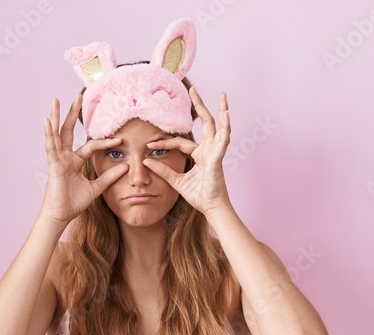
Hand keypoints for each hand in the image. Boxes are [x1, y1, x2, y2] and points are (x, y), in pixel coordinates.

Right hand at [39, 93, 129, 227]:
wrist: (61, 216)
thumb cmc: (74, 203)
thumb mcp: (97, 188)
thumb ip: (109, 176)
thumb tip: (126, 166)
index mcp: (76, 161)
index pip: (92, 145)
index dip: (106, 142)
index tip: (120, 138)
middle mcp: (66, 157)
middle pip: (69, 130)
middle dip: (73, 114)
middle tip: (78, 96)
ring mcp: (58, 159)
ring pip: (57, 134)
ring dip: (57, 116)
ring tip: (56, 100)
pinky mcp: (53, 165)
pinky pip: (51, 147)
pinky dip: (49, 134)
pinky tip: (47, 121)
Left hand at [140, 86, 232, 216]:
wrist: (211, 208)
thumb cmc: (199, 196)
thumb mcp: (176, 181)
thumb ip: (163, 170)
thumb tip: (146, 161)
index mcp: (199, 155)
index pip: (180, 142)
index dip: (164, 142)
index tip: (149, 144)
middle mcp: (208, 150)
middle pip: (204, 123)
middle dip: (199, 105)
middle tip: (194, 89)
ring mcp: (215, 152)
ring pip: (218, 126)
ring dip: (221, 110)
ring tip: (223, 95)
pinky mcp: (218, 157)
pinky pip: (224, 139)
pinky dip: (226, 127)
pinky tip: (227, 114)